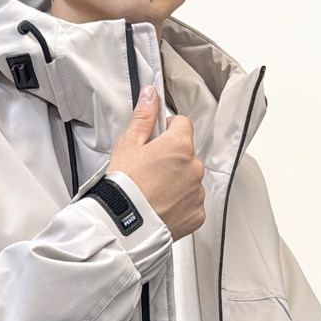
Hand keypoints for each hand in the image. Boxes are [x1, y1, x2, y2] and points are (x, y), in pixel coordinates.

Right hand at [106, 86, 204, 240]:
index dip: (166, 130)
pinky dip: (180, 204)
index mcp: (180, 145)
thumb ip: (143, 117)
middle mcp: (194, 167)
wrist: (123, 225)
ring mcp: (197, 192)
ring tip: (152, 191)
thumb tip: (151, 95)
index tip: (154, 141)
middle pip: (186, 153)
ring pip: (189, 179)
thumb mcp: (128, 145)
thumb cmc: (124, 186)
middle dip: (171, 158)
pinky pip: (191, 203)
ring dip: (176, 181)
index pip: (182, 124)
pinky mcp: (197, 214)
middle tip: (148, 170)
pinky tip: (161, 205)